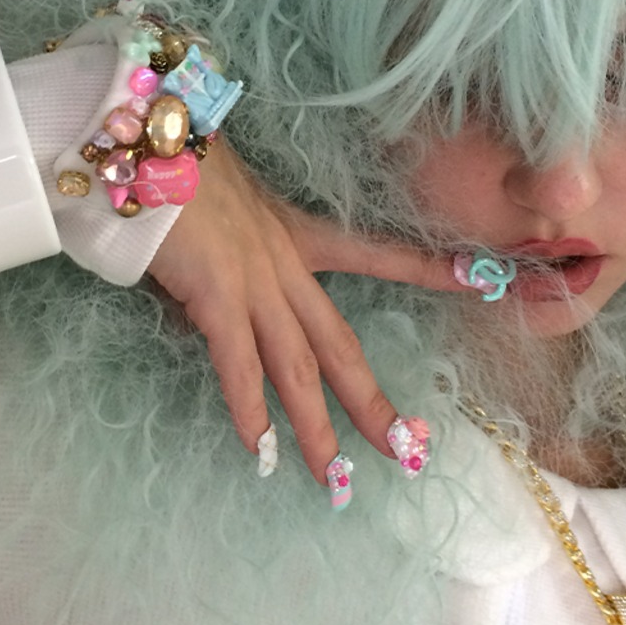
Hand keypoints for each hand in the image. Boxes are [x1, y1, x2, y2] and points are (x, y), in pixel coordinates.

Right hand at [147, 143, 462, 485]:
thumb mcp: (222, 209)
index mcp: (294, 234)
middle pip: (340, 345)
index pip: (373, 251)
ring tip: (336, 480)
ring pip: (299, 368)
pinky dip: (250, 412)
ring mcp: (255, 282)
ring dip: (318, 429)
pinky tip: (259, 452)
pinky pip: (239, 365)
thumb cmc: (179, 166)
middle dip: (372, 402)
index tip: (475, 277)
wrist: (150, 145)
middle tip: (407, 450)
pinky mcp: (218, 295)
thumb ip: (227, 261)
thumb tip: (209, 308)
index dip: (425, 267)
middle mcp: (286, 264)